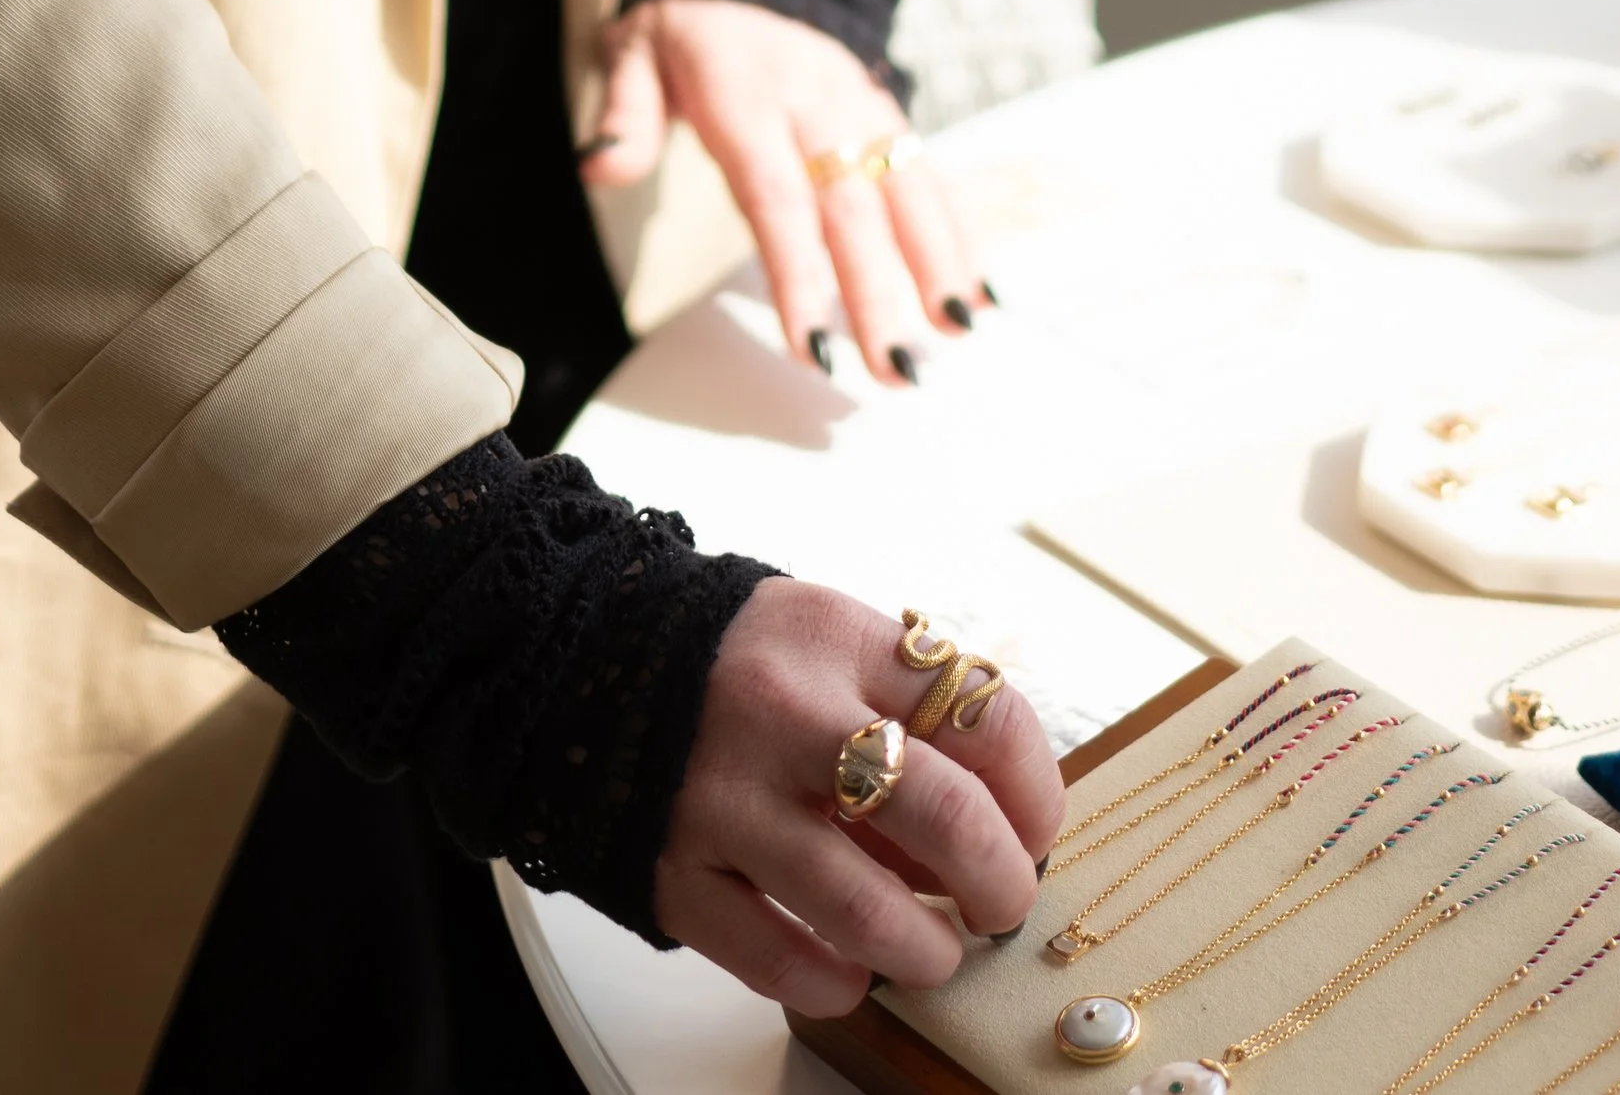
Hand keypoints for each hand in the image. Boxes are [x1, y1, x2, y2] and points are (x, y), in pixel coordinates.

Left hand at [579, 0, 988, 383]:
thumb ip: (625, 113)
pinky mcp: (886, 111)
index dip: (799, 275)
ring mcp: (859, 107)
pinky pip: (927, 174)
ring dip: (937, 265)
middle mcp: (814, 106)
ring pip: (906, 190)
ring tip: (957, 335)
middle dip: (879, 295)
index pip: (777, 199)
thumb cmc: (685, 27)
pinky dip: (958, 231)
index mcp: (746, 98)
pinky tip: (979, 291)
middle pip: (852, 211)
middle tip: (896, 372)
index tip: (816, 348)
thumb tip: (599, 168)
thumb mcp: (634, 49)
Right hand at [657, 577, 1063, 1009]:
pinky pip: (777, 960)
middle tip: (1001, 903)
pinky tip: (850, 968)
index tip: (1035, 832)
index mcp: (836, 638)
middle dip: (1000, 882)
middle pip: (945, 814)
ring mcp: (723, 799)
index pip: (983, 713)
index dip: (1035, 794)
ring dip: (925, 950)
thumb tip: (1003, 823)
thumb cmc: (738, 664)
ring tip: (933, 949)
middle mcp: (782, 714)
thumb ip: (909, 708)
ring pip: (864, 910)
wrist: (584, 656)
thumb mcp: (831, 641)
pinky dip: (834, 981)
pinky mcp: (675, 872)